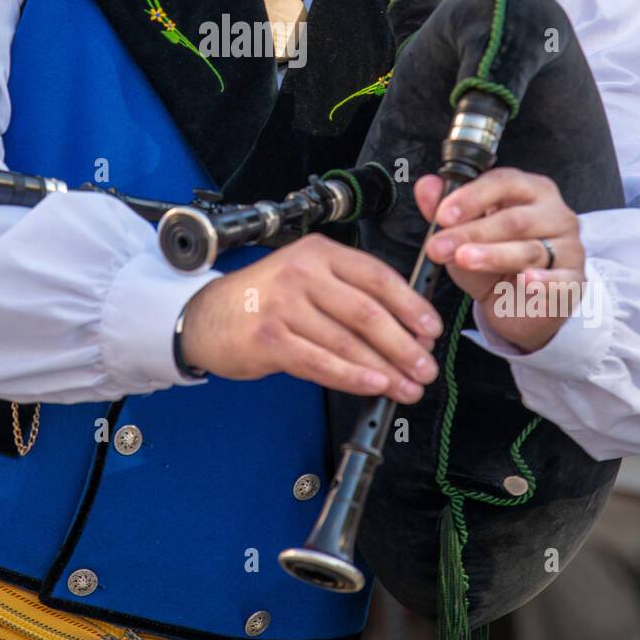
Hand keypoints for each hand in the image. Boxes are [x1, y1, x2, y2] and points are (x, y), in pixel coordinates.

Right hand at [180, 233, 442, 402]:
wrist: (207, 314)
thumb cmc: (265, 298)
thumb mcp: (306, 275)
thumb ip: (348, 291)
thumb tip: (405, 326)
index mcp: (319, 252)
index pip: (376, 275)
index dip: (410, 305)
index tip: (432, 329)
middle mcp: (302, 273)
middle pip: (367, 311)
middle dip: (404, 344)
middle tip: (426, 366)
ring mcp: (284, 305)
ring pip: (347, 342)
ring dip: (385, 369)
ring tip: (407, 386)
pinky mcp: (270, 338)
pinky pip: (321, 363)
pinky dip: (353, 378)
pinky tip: (374, 387)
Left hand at [416, 167, 585, 352]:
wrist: (519, 307)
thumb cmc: (494, 263)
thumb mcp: (464, 237)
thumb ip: (444, 210)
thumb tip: (426, 185)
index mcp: (530, 191)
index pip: (503, 183)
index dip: (471, 197)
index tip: (442, 215)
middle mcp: (554, 213)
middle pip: (513, 219)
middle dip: (472, 232)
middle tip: (439, 246)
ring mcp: (569, 247)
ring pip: (529, 250)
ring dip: (492, 255)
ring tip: (464, 259)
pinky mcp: (573, 280)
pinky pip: (560, 280)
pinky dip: (543, 281)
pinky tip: (527, 281)